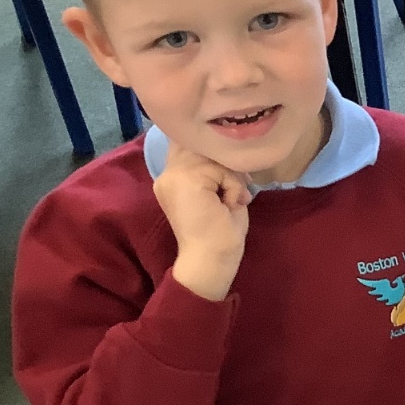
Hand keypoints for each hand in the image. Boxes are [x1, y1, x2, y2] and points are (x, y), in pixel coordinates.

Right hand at [153, 143, 251, 302]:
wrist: (211, 260)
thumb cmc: (220, 233)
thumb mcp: (219, 193)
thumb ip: (215, 170)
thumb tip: (227, 149)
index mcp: (172, 177)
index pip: (189, 145)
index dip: (214, 155)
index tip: (230, 180)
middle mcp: (167, 173)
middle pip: (202, 146)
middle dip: (227, 165)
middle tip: (238, 191)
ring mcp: (173, 175)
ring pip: (212, 155)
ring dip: (231, 177)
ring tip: (233, 200)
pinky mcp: (185, 179)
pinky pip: (218, 167)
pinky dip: (232, 184)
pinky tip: (230, 204)